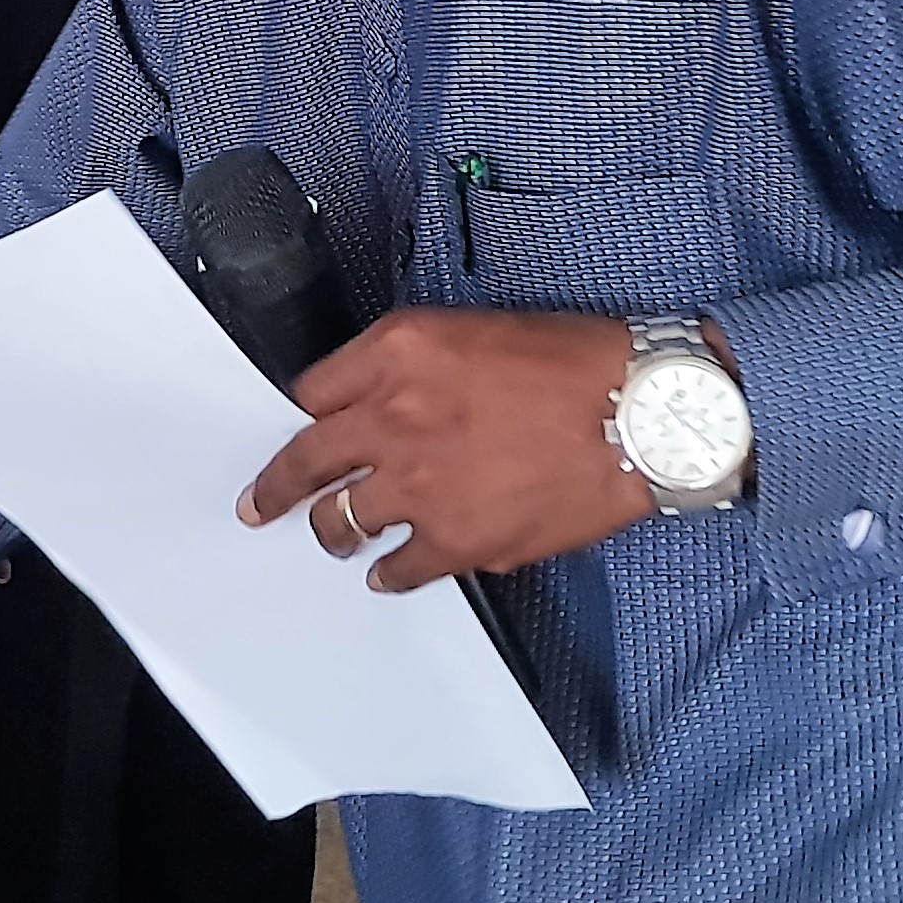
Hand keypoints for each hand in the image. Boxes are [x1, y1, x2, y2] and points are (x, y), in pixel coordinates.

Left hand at [238, 309, 649, 592]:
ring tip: (335, 539)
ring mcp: (420, 486)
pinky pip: (399, 569)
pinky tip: (390, 574)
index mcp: (398, 354)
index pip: (312, 393)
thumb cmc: (575, 363)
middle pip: (306, 462)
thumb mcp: (474, 327)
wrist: (642, 415)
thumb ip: (409, 362)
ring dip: (334, 532)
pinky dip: (390, 574)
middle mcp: (393, 418)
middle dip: (277, 488)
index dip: (306, 417)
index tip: (299, 433)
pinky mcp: (457, 540)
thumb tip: (375, 399)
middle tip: (260, 505)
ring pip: (343, 523)